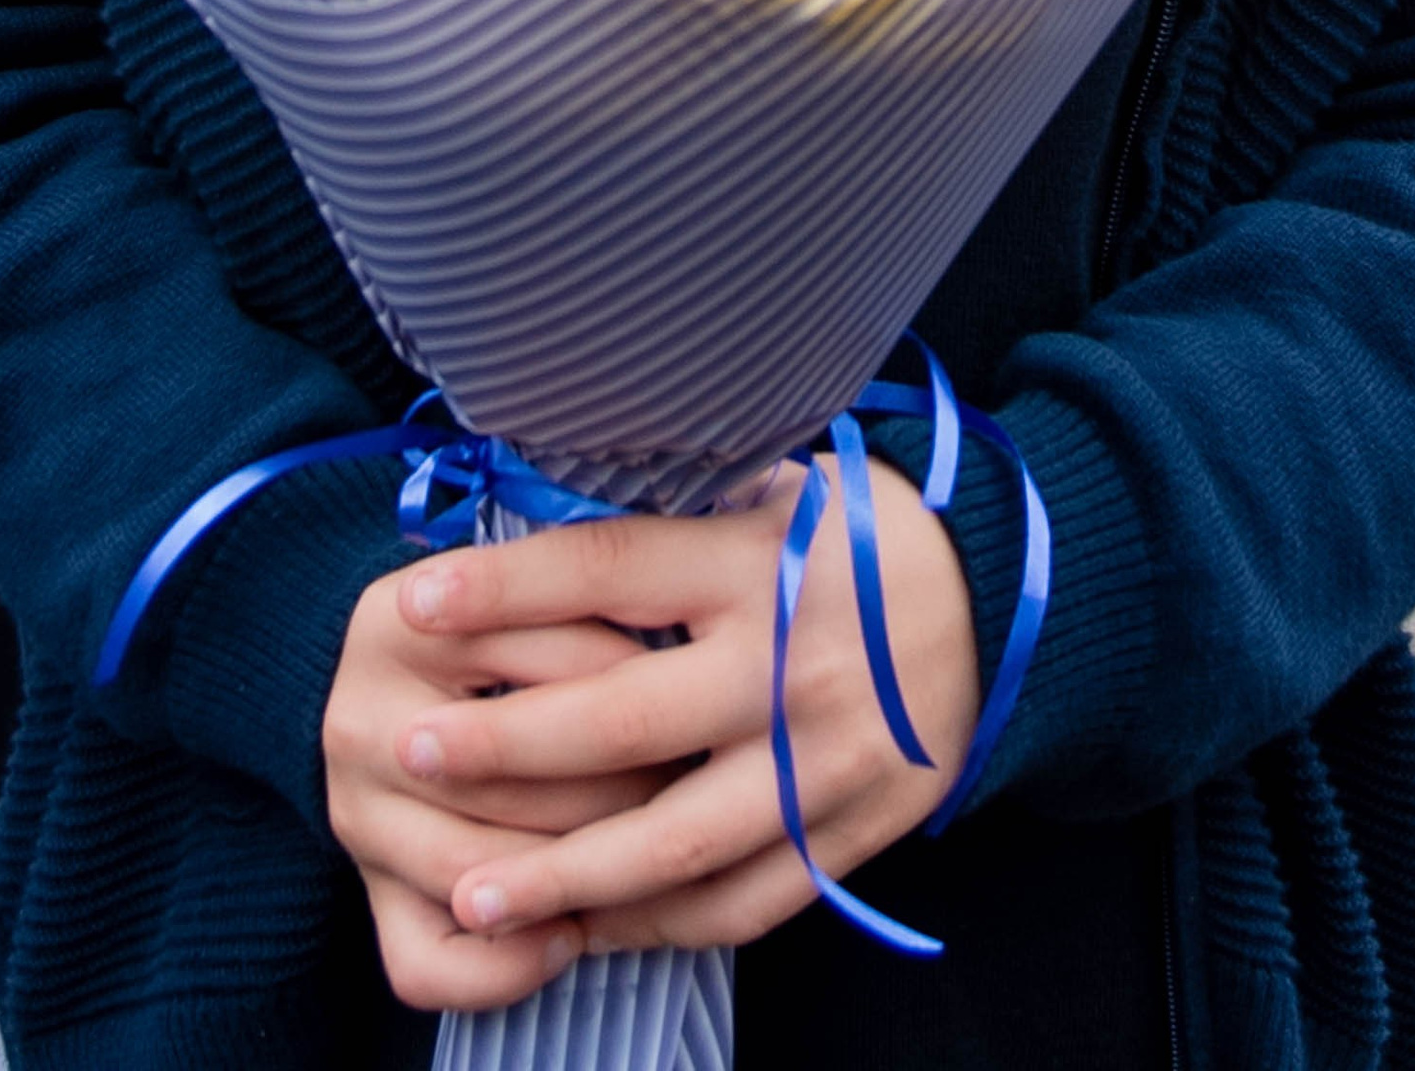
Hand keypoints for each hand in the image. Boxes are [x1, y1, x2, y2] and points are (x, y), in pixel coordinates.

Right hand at [325, 573, 667, 1012]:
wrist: (393, 682)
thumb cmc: (497, 626)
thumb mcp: (531, 589)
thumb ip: (585, 603)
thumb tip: (682, 666)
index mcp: (403, 619)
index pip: (553, 662)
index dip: (644, 686)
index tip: (701, 698)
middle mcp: (360, 719)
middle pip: (515, 776)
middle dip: (624, 790)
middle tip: (699, 786)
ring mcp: (356, 816)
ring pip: (479, 872)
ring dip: (577, 876)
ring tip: (655, 855)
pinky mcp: (366, 894)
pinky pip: (430, 963)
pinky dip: (509, 968)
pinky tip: (570, 935)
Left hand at [377, 462, 977, 984]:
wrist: (1006, 602)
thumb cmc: (860, 533)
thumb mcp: (779, 487)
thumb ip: (674, 511)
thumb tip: (532, 500)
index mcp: (759, 561)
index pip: (609, 570)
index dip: (505, 588)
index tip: (414, 601)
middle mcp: (789, 663)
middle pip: (622, 718)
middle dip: (503, 744)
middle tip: (408, 752)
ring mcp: (824, 762)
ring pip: (672, 841)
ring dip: (560, 873)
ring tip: (468, 896)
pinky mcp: (853, 833)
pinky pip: (740, 900)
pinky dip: (655, 924)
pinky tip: (583, 927)